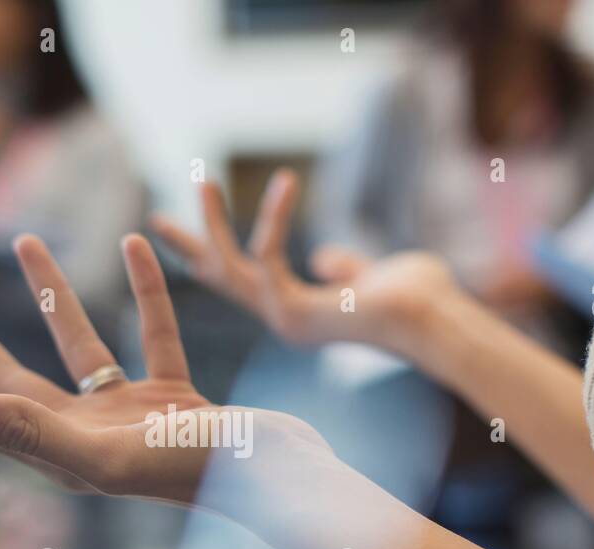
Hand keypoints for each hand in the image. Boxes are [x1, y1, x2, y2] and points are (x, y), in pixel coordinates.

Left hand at [0, 234, 333, 511]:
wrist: (279, 477)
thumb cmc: (195, 472)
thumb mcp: (104, 455)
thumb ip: (29, 431)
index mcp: (61, 453)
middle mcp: (89, 436)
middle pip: (15, 381)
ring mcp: (132, 416)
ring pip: (82, 343)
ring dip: (55, 294)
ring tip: (28, 243)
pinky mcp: (176, 396)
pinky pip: (153, 332)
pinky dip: (144, 290)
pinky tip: (135, 244)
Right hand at [149, 169, 460, 355]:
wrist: (438, 321)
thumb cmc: (418, 300)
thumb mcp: (371, 276)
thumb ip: (345, 270)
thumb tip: (327, 257)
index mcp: (299, 314)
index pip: (246, 283)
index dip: (215, 258)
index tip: (188, 235)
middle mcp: (284, 321)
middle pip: (220, 281)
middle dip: (189, 248)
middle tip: (155, 220)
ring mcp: (285, 321)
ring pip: (229, 270)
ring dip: (213, 225)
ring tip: (203, 181)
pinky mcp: (294, 313)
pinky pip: (267, 257)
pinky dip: (273, 217)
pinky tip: (287, 181)